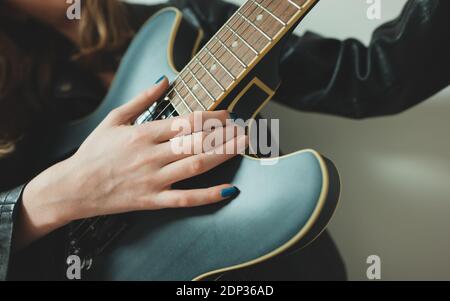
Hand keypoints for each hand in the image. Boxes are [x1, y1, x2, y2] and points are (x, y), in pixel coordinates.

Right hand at [17, 77, 246, 248]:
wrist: (74, 187)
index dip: (211, 117)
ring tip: (243, 145)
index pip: (185, 121)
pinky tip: (228, 190)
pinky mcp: (153, 200)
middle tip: (244, 128)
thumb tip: (164, 80)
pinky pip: (185, 198)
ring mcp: (154, 179)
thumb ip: (141, 99)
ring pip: (195, 165)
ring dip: (223, 155)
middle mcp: (152, 155)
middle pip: (196, 142)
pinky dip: (208, 195)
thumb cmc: (94, 151)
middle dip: (223, 134)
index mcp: (143, 133)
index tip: (228, 114)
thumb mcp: (114, 119)